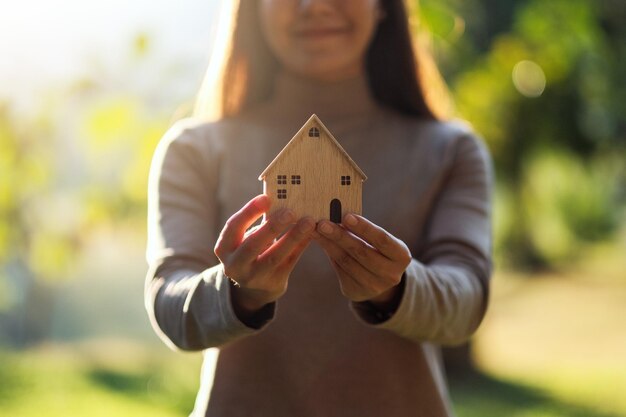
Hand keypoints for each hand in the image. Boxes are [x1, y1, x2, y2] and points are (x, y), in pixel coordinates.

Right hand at [214, 195, 314, 318]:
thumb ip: (255, 221)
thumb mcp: (245, 238)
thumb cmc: (251, 249)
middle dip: (271, 227)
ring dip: (293, 237)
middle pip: (252, 246)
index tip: (266, 197)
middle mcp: (235, 265)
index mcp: (224, 248)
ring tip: (308, 222)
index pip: (233, 227)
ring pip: (275, 256)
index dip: (249, 212)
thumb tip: (280, 198)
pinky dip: (301, 246)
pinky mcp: (274, 282)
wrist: (256, 285)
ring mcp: (254, 277)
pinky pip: (290, 262)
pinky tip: (312, 233)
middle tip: (290, 212)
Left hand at [315, 213, 410, 307]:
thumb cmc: (377, 249)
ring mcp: (374, 287)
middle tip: (323, 223)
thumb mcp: (378, 240)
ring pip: (347, 262)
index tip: (346, 216)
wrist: (379, 278)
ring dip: (329, 244)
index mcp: (401, 257)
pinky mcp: (356, 292)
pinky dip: (329, 254)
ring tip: (316, 230)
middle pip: (362, 251)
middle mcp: (391, 275)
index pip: (382, 239)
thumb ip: (363, 230)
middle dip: (340, 236)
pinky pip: (340, 270)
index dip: (364, 228)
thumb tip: (337, 212)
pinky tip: (320, 242)